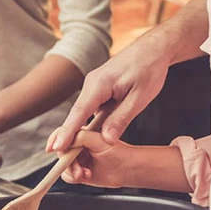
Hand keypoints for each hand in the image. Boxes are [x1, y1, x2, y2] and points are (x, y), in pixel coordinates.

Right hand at [47, 33, 170, 150]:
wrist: (154, 49)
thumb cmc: (149, 69)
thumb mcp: (140, 98)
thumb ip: (122, 118)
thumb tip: (107, 141)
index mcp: (99, 84)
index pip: (79, 113)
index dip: (67, 132)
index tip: (56, 147)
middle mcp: (91, 85)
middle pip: (76, 116)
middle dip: (68, 138)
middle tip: (60, 161)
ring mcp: (94, 87)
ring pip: (83, 115)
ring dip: (78, 135)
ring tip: (72, 157)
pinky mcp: (100, 90)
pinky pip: (91, 111)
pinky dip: (88, 126)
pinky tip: (86, 140)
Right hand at [60, 130, 135, 188]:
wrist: (127, 169)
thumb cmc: (119, 151)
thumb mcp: (99, 140)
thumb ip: (82, 137)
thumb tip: (68, 139)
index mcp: (83, 128)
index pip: (65, 130)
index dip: (57, 137)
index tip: (53, 147)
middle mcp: (78, 141)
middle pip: (61, 148)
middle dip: (67, 160)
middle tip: (77, 168)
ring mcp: (77, 155)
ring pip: (62, 163)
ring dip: (72, 170)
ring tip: (85, 173)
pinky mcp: (78, 167)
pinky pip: (66, 174)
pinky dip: (73, 177)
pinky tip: (86, 175)